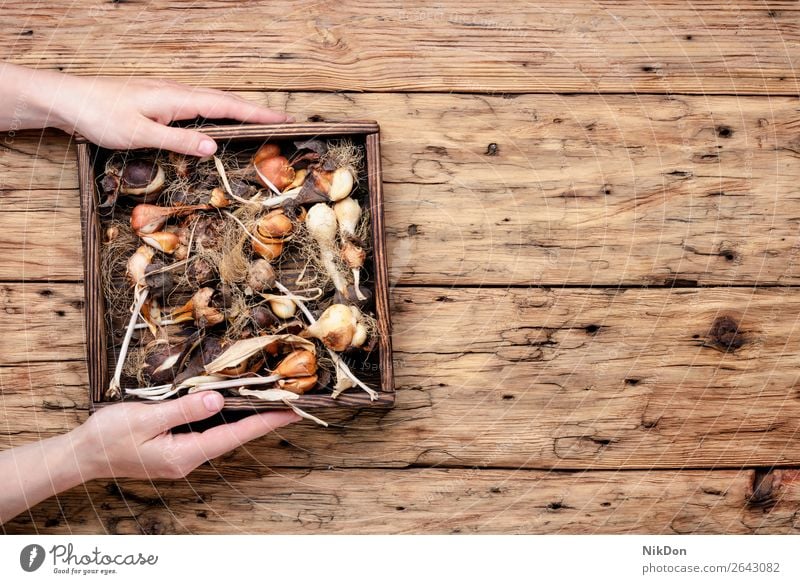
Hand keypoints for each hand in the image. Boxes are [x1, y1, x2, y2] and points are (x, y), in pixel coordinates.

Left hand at [52, 76, 292, 155]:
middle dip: (256, 111)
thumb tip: (214, 148)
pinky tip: (218, 119)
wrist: (70, 99)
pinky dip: (219, 111)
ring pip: (213, 101)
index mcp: (178, 99)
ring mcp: (169, 94)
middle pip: (226, 101)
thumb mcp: (139, 134)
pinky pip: (199, 104)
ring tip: (260, 121)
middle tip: (283, 121)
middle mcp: (178, 92)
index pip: (227, 107)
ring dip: (239, 110)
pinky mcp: (160, 100)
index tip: (283, 119)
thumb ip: (178, 141)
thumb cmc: (100, 116)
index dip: (257, 114)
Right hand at [74, 392, 298, 479]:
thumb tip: (218, 400)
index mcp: (186, 453)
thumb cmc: (109, 437)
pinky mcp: (175, 448)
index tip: (292, 412)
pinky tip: (234, 406)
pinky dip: (226, 419)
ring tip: (272, 402)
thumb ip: (184, 410)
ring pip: (223, 435)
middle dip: (264, 419)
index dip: (266, 421)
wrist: (82, 455)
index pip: (236, 436)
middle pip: (236, 437)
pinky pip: (208, 432)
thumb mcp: (146, 419)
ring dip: (247, 418)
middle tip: (291, 403)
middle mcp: (190, 458)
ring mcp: (183, 455)